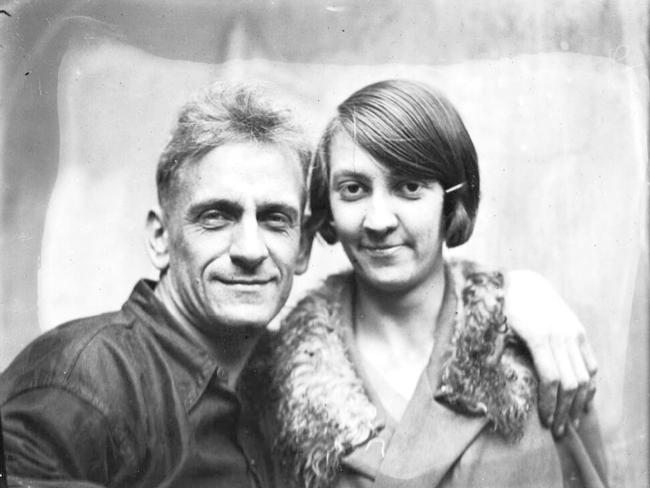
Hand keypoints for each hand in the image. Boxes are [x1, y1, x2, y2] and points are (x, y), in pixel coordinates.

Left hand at [504, 270, 597, 436]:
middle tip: (557, 430)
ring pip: (585, 376)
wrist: (523, 283)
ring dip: (580, 403)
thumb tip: (486, 374)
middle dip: (564, 410)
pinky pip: (590, 363)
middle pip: (571, 383)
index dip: (550, 403)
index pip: (552, 379)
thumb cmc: (503, 307)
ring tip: (571, 421)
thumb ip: (493, 350)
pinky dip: (589, 384)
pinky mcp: (579, 332)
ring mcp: (573, 333)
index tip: (545, 421)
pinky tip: (582, 401)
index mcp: (538, 336)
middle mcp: (560, 335)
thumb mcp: (494, 326)